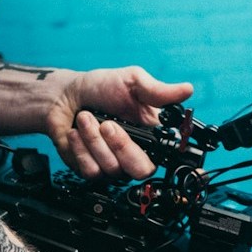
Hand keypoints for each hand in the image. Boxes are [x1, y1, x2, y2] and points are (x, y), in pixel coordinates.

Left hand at [47, 65, 193, 178]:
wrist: (64, 96)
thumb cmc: (100, 87)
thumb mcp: (132, 81)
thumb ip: (158, 90)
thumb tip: (187, 90)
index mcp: (151, 134)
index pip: (171, 158)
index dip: (179, 165)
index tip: (178, 160)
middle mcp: (134, 153)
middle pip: (141, 170)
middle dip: (122, 146)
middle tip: (108, 124)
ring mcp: (113, 164)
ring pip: (112, 168)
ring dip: (94, 140)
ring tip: (86, 117)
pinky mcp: (91, 170)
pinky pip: (91, 170)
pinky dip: (81, 148)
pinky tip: (76, 132)